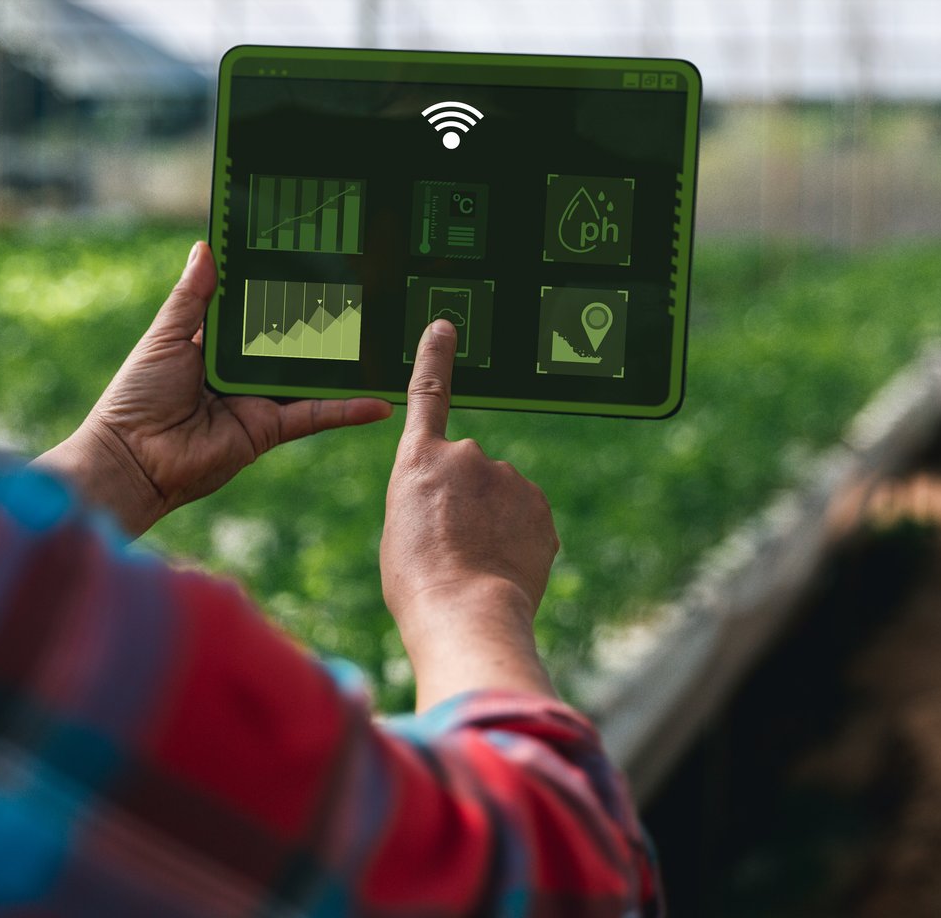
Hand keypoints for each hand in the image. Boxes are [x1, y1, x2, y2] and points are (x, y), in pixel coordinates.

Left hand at [36, 241, 390, 537]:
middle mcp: (242, 371)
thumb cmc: (137, 395)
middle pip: (290, 342)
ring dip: (345, 364)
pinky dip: (347, 410)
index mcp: (215, 345)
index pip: (255, 311)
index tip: (313, 262)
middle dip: (323, 321)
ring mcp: (260, 400)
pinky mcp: (270, 428)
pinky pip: (315, 415)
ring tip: (384, 341)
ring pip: (310, 377)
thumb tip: (206, 246)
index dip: (279, 289)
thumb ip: (192, 297)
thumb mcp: (165, 336)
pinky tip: (379, 402)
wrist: (134, 459)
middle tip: (366, 293)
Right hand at [382, 319, 560, 710]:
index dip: (435, 358)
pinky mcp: (540, 507)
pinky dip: (518, 542)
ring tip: (475, 566)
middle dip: (467, 504)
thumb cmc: (418, 583)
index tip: (444, 326)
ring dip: (493, 526)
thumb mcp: (400, 530)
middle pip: (470, 474)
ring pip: (502, 499)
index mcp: (420, 460)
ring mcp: (510, 479)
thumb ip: (429, 500)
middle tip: (453, 550)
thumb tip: (465, 506)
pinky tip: (503, 570)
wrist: (466, 612)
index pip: (427, 395)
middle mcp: (469, 456)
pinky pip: (527, 522)